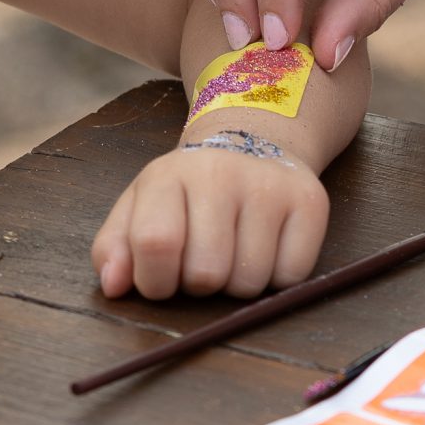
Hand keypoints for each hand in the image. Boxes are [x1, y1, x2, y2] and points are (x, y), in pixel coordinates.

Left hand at [91, 144, 331, 300]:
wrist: (252, 138)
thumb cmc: (188, 189)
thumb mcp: (139, 206)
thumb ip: (114, 247)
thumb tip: (114, 286)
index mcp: (169, 175)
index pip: (155, 243)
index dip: (155, 281)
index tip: (162, 278)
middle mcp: (221, 173)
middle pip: (206, 274)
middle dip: (199, 284)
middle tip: (203, 259)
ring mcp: (269, 186)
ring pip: (249, 283)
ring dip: (238, 284)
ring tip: (234, 250)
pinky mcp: (311, 201)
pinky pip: (291, 276)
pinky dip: (277, 277)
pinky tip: (267, 247)